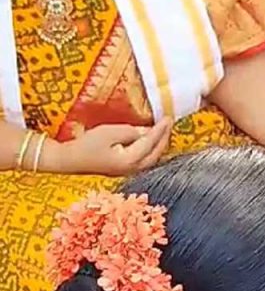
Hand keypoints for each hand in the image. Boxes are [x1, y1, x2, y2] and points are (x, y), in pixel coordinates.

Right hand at [53, 119, 171, 175]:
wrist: (69, 160)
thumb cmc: (86, 145)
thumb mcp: (108, 133)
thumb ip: (130, 132)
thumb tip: (147, 131)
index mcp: (130, 160)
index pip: (150, 142)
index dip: (160, 130)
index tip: (168, 118)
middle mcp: (133, 169)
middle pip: (156, 154)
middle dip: (164, 138)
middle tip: (169, 123)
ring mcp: (129, 172)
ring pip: (152, 159)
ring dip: (159, 145)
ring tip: (164, 132)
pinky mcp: (123, 170)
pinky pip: (144, 160)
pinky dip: (151, 150)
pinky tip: (151, 143)